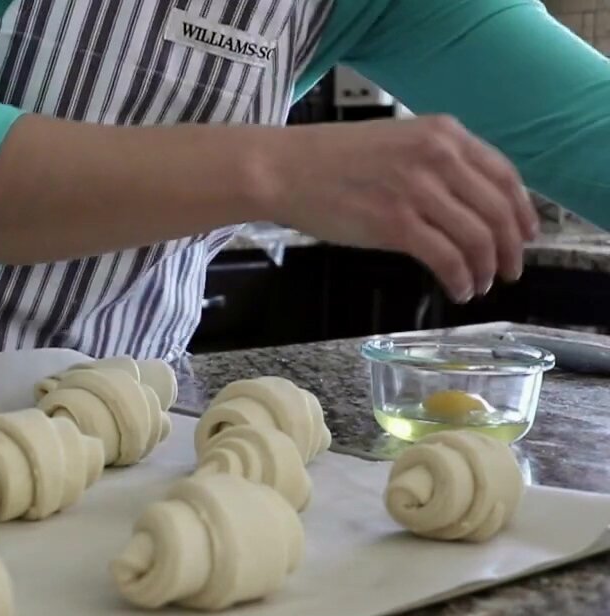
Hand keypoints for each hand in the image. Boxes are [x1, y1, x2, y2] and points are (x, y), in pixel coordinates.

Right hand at [260, 116, 537, 301]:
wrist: (283, 169)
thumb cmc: (328, 160)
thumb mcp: (396, 141)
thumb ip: (435, 161)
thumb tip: (466, 203)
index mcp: (443, 133)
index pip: (505, 176)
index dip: (522, 212)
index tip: (525, 235)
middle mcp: (438, 157)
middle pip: (498, 211)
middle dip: (510, 249)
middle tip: (507, 271)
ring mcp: (418, 190)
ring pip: (478, 238)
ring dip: (486, 269)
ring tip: (479, 285)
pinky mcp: (395, 223)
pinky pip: (447, 258)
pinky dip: (461, 279)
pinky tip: (458, 289)